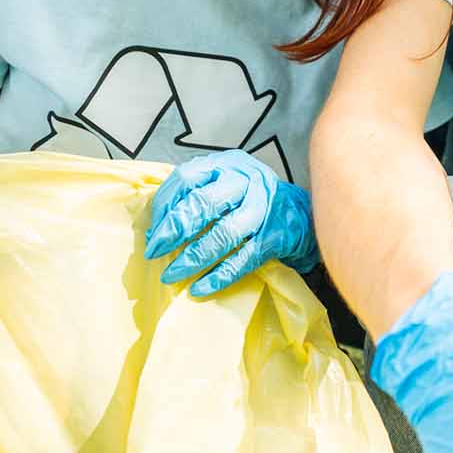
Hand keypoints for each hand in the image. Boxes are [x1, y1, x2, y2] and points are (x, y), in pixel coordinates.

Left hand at [142, 150, 316, 296]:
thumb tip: (156, 229)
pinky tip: (199, 288)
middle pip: (205, 203)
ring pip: (224, 233)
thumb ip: (194, 195)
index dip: (165, 205)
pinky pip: (243, 259)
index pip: (187, 178)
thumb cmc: (250, 198)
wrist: (300, 213)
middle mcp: (246, 182)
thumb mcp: (225, 182)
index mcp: (228, 165)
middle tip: (154, 251)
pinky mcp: (274, 237)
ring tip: (172, 274)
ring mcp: (263, 209)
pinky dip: (219, 276)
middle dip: (175, 230)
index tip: (152, 230)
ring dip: (193, 257)